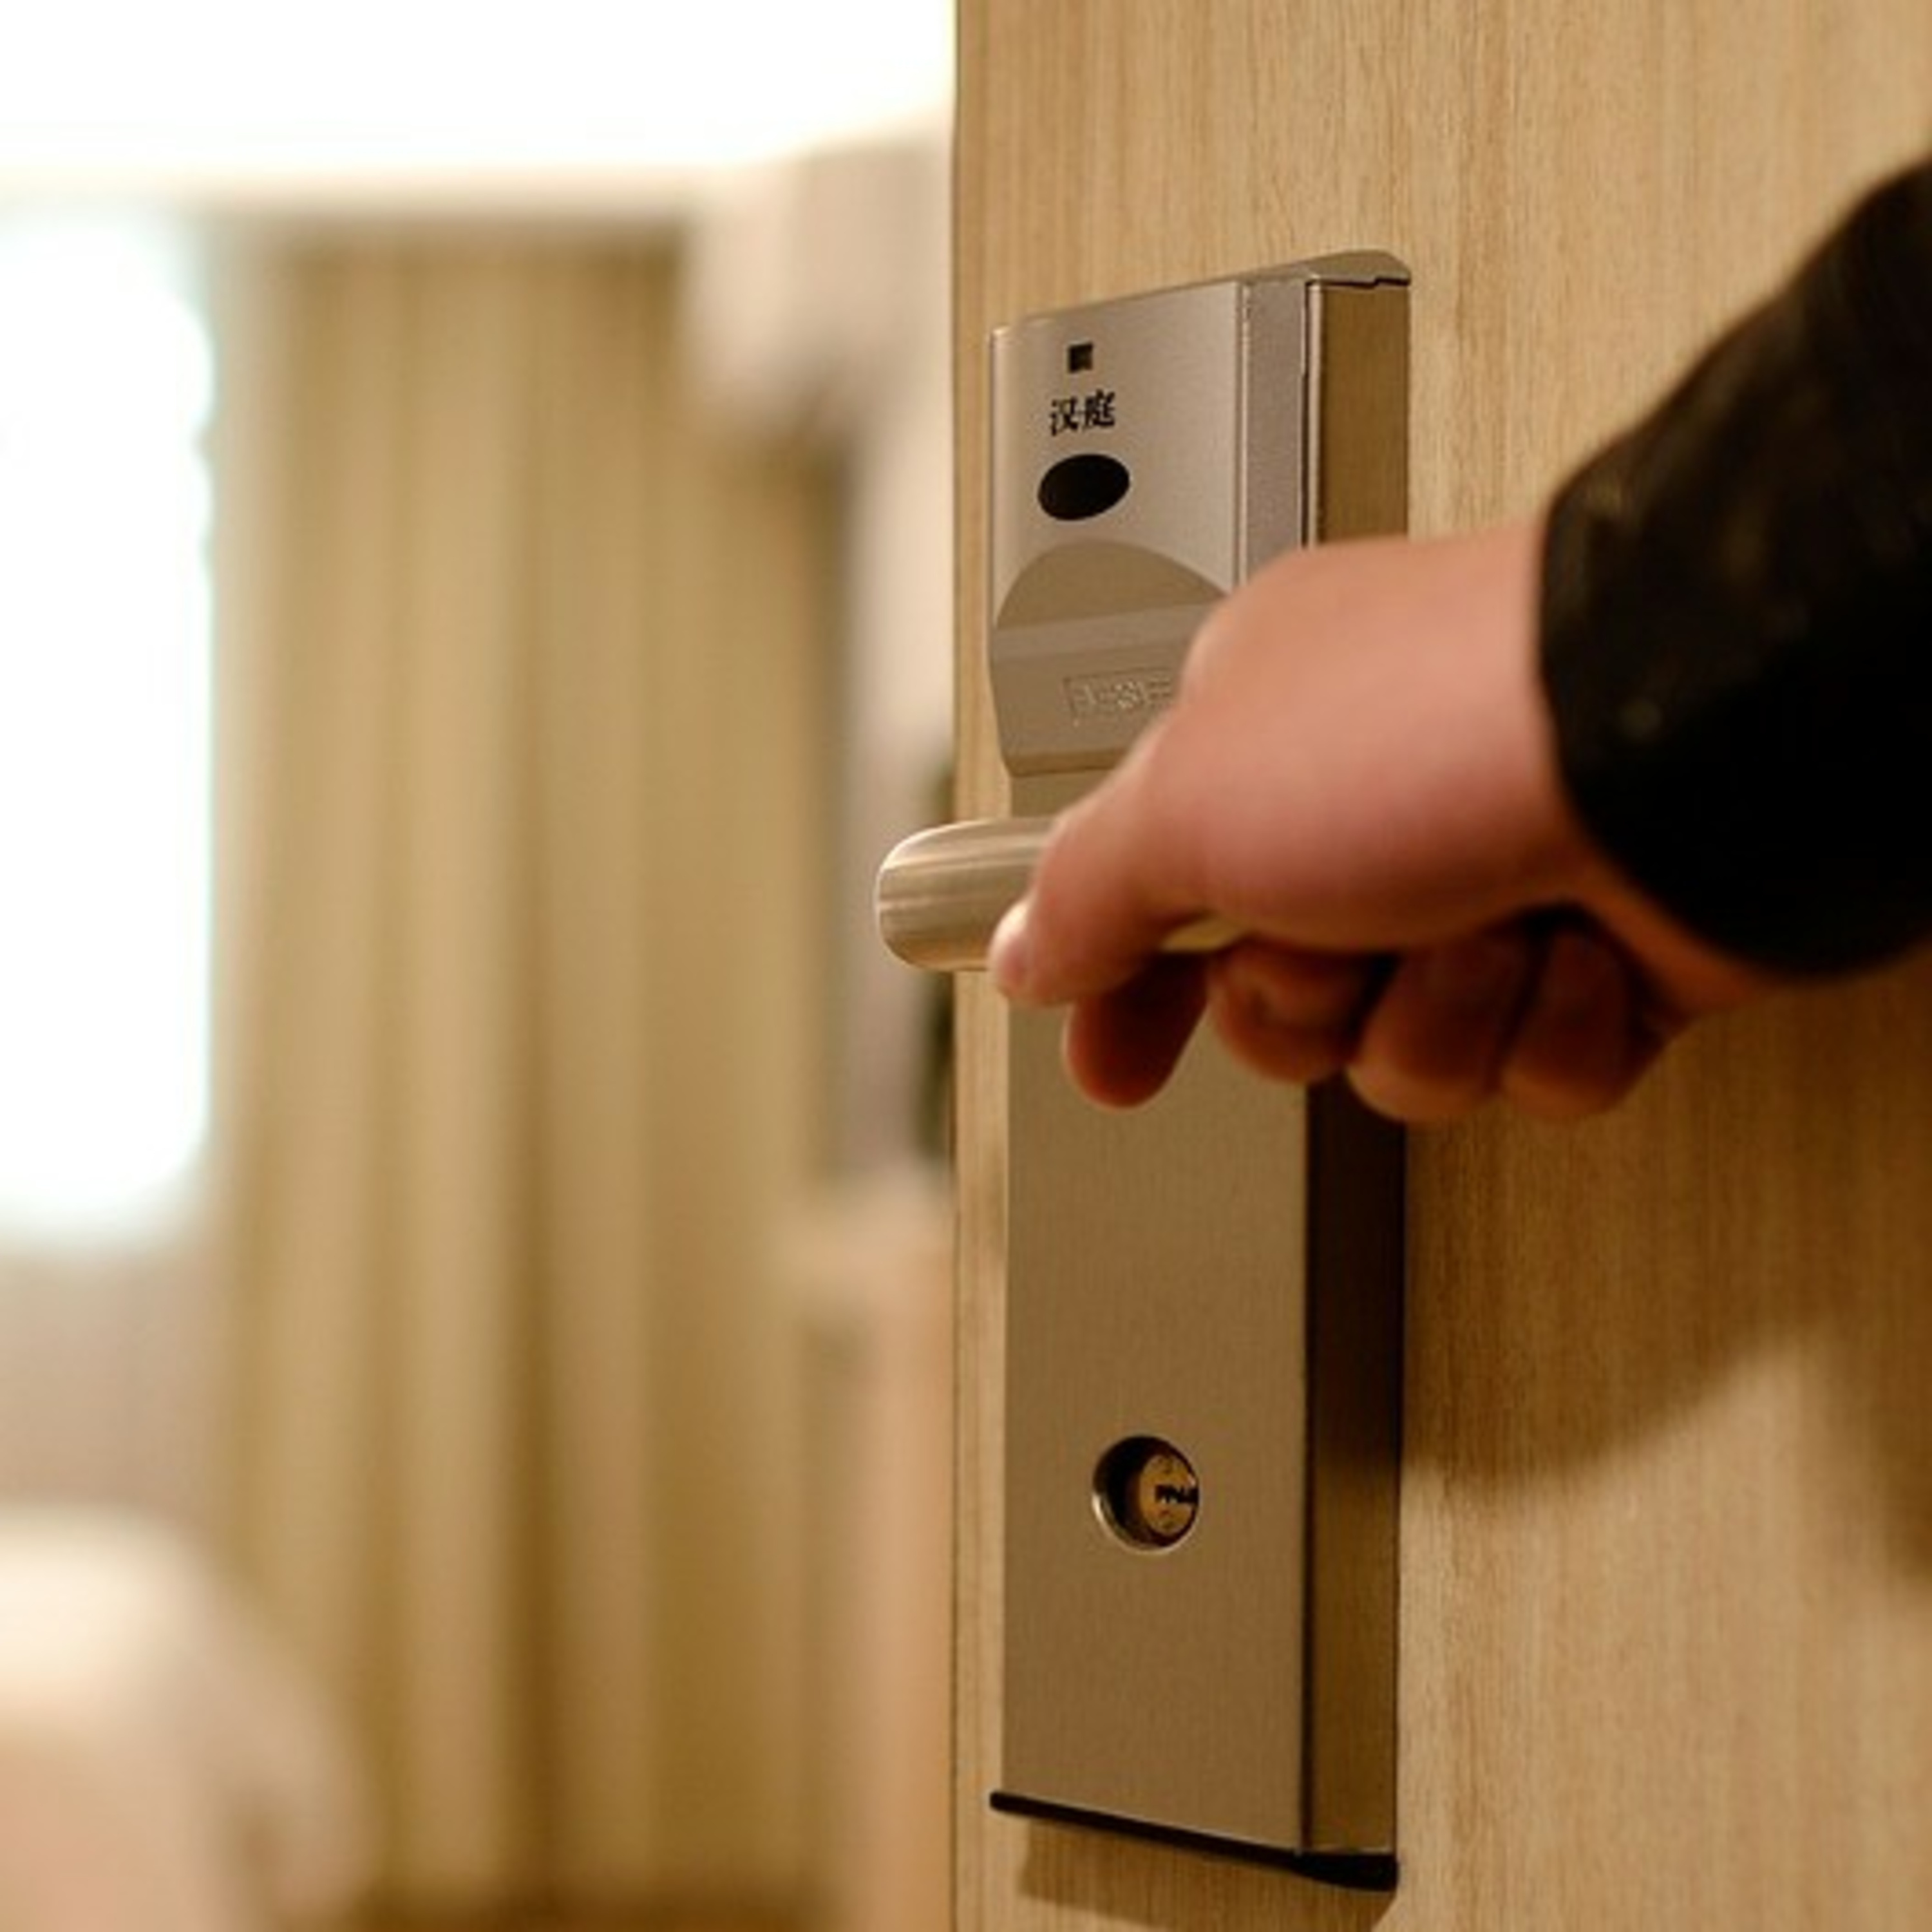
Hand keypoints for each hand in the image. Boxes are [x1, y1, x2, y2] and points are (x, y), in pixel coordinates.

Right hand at [989, 521, 1770, 1122]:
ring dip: (1438, 1013)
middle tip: (1335, 938)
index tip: (1109, 1064)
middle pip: (1279, 1008)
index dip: (1125, 995)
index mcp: (1263, 742)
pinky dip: (1552, 1027)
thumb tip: (1023, 950)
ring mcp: (1493, 882)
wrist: (1689, 743)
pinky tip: (1576, 948)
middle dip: (1306, 1004)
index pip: (1154, 898)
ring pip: (1409, 1055)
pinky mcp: (1604, 959)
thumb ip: (1082, 890)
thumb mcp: (1185, 802)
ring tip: (1483, 922)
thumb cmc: (1436, 727)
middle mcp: (1374, 812)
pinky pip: (1535, 1072)